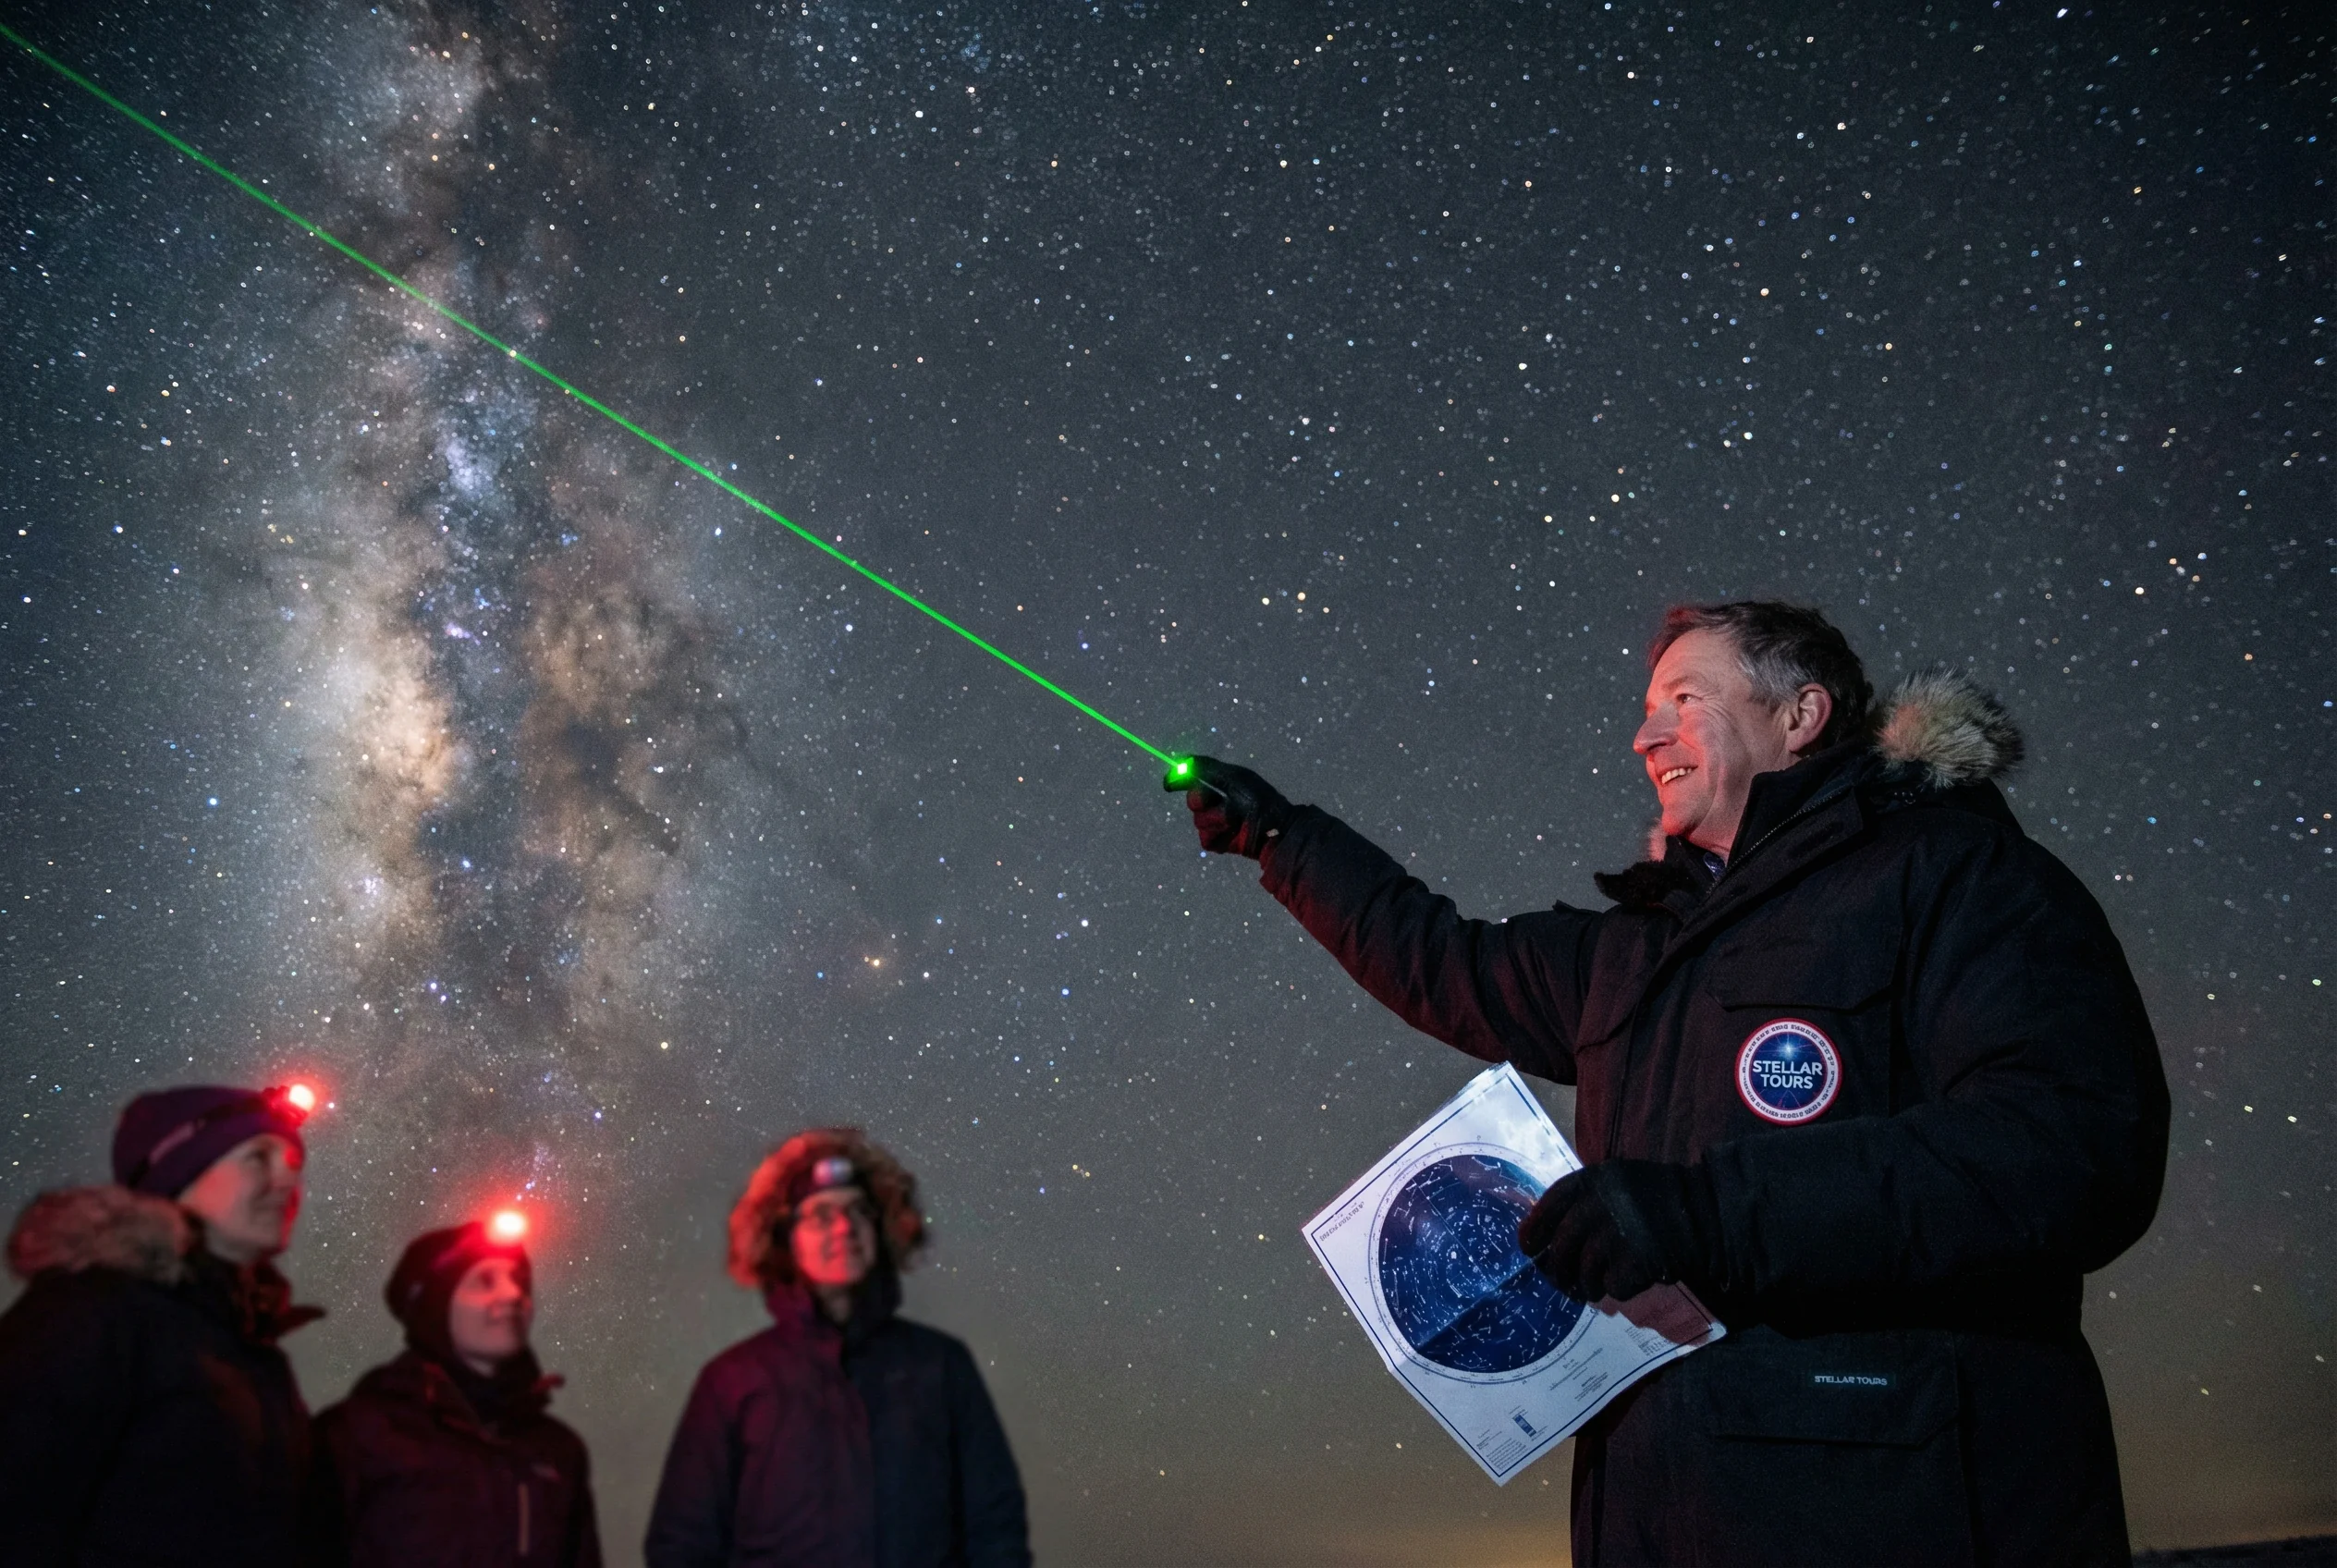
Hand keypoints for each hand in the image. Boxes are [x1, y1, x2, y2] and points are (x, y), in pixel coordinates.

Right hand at [1164, 755, 1293, 859]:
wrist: (1275, 828)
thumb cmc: (1258, 799)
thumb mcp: (1233, 777)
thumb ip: (1206, 767)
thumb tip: (1180, 761)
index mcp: (1218, 784)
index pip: (1191, 779)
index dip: (1179, 780)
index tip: (1169, 784)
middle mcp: (1214, 803)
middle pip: (1193, 800)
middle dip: (1205, 799)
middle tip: (1223, 800)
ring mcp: (1214, 824)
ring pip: (1199, 821)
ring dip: (1218, 819)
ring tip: (1237, 820)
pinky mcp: (1216, 842)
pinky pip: (1205, 838)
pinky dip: (1219, 834)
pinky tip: (1234, 833)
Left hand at [1517, 1160, 1721, 1304]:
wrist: (1705, 1214)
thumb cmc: (1658, 1198)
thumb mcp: (1617, 1184)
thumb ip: (1585, 1200)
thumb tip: (1545, 1233)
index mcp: (1592, 1180)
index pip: (1549, 1205)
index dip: (1534, 1228)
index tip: (1527, 1247)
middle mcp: (1597, 1205)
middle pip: (1561, 1246)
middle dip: (1556, 1269)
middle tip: (1558, 1281)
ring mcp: (1614, 1236)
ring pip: (1583, 1272)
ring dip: (1585, 1286)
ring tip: (1591, 1289)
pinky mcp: (1633, 1263)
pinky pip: (1611, 1286)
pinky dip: (1616, 1289)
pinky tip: (1626, 1282)